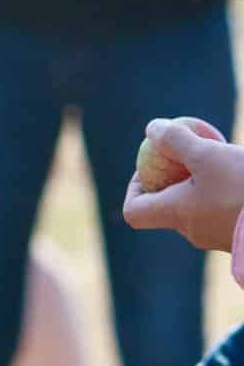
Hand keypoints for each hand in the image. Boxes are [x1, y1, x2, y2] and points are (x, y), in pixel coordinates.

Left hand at [123, 117, 243, 251]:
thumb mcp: (209, 155)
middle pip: (168, 206)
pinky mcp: (240, 235)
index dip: (134, 188)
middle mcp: (192, 231)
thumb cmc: (243, 188)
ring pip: (199, 207)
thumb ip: (176, 140)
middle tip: (193, 155)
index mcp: (175, 215)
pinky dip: (226, 193)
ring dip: (204, 183)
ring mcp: (218, 237)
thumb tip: (152, 128)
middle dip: (175, 179)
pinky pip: (224, 212)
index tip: (152, 166)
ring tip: (225, 160)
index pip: (133, 211)